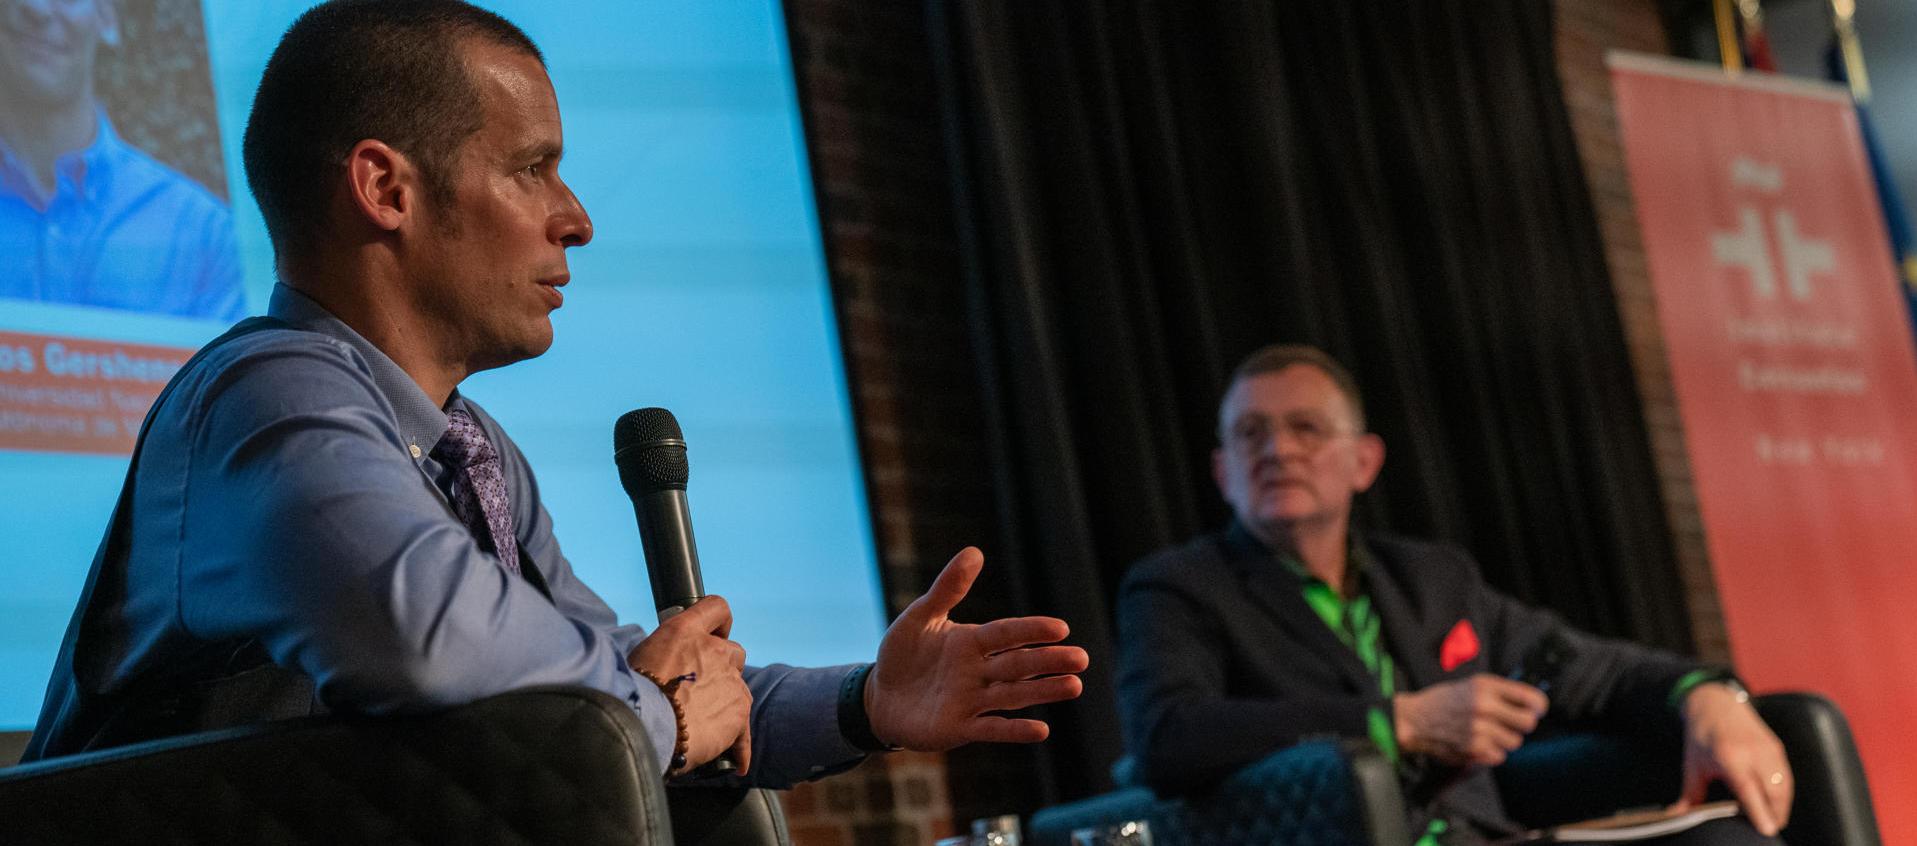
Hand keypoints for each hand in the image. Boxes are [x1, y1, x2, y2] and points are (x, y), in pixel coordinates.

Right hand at [628, 595, 752, 774]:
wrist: (644, 724)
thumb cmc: (632, 694)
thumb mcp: (641, 658)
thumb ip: (665, 654)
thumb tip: (667, 666)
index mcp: (685, 631)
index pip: (716, 608)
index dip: (719, 622)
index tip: (715, 634)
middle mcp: (714, 651)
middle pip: (732, 652)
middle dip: (721, 668)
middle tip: (698, 689)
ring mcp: (730, 682)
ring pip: (739, 688)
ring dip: (725, 702)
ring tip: (703, 724)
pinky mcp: (738, 713)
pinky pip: (744, 730)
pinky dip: (740, 746)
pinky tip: (737, 763)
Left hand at [864, 547, 1089, 749]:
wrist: (879, 698)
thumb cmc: (903, 654)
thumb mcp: (920, 617)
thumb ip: (948, 588)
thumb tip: (974, 551)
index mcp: (972, 642)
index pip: (1007, 634)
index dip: (1030, 631)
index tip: (1060, 628)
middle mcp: (979, 671)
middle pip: (1019, 664)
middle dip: (1049, 661)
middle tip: (1082, 659)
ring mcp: (972, 700)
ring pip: (1014, 695)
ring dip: (1043, 691)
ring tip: (1075, 686)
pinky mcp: (960, 728)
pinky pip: (991, 728)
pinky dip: (1015, 730)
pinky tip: (1042, 730)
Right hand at [1393, 674, 1547, 765]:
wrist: (1413, 719)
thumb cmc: (1442, 702)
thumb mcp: (1470, 686)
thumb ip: (1499, 693)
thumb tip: (1531, 704)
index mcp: (1485, 686)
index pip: (1530, 697)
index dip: (1538, 706)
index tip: (1536, 710)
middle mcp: (1484, 705)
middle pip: (1528, 722)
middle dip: (1523, 724)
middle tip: (1513, 724)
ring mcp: (1479, 728)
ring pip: (1514, 741)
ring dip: (1504, 740)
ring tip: (1488, 733)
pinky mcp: (1474, 748)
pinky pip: (1499, 756)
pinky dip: (1491, 752)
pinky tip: (1477, 743)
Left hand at [1674, 683, 1791, 835]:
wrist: (1716, 704)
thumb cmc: (1702, 736)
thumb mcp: (1692, 765)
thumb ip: (1690, 794)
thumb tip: (1677, 816)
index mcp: (1729, 756)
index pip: (1749, 789)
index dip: (1759, 811)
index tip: (1766, 830)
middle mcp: (1753, 752)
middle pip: (1773, 792)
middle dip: (1774, 815)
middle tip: (1765, 830)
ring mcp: (1769, 749)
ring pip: (1784, 787)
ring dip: (1780, 806)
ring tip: (1770, 820)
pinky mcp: (1777, 749)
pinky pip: (1786, 778)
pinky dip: (1783, 794)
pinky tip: (1773, 804)